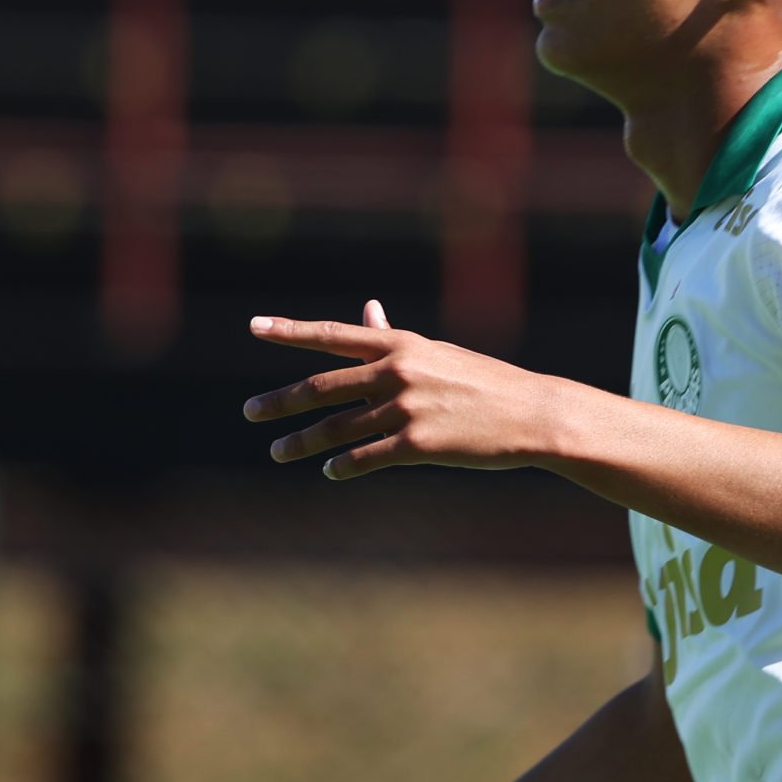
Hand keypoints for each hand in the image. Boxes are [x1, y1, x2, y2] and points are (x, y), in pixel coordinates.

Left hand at [244, 299, 558, 478]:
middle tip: (250, 412)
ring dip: (302, 442)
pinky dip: (343, 466)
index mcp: (402, 344)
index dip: (291, 332)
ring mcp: (406, 408)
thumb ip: (394, 338)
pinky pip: (366, 457)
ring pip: (337, 428)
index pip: (334, 336)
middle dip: (281, 402)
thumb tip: (367, 309)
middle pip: (323, 388)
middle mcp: (398, 371)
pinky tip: (329, 472)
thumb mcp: (437, 353)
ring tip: (278, 451)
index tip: (255, 327)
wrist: (531, 413)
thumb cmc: (484, 381)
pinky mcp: (418, 444)